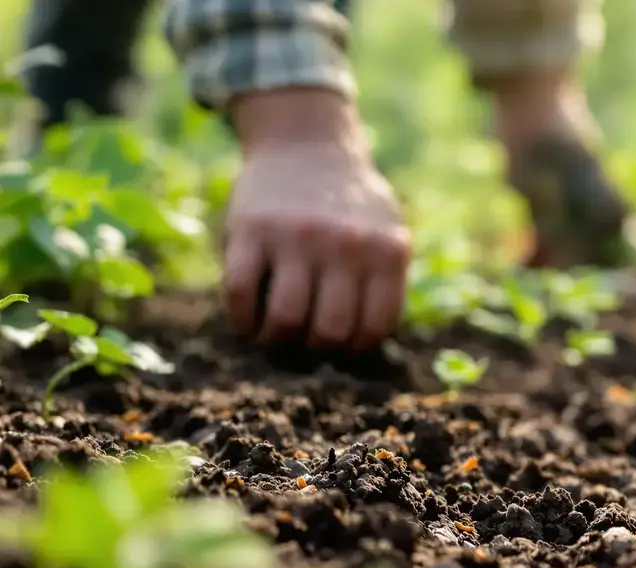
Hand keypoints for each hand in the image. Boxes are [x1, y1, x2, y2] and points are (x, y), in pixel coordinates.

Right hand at [222, 88, 409, 350]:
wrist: (307, 143)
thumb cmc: (350, 204)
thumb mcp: (387, 232)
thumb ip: (384, 281)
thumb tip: (364, 347)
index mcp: (387, 251)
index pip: (374, 328)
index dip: (354, 348)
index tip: (339, 346)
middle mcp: (345, 244)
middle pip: (329, 331)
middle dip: (315, 347)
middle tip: (304, 340)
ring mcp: (296, 236)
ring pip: (284, 319)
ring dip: (276, 339)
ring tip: (274, 335)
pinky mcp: (251, 229)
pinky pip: (240, 293)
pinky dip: (241, 320)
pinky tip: (247, 321)